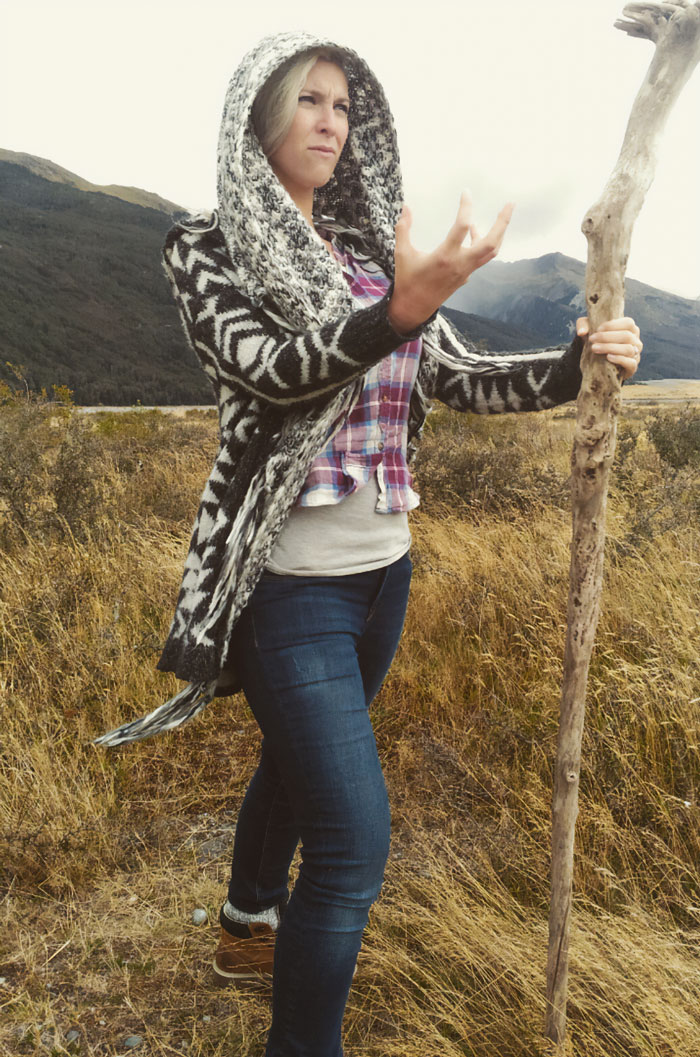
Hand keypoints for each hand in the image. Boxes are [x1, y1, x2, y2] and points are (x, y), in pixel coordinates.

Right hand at [388, 191, 514, 334]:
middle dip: (503, 222)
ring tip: (498, 217)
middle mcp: (460, 264)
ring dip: (498, 233)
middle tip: (510, 204)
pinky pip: (481, 258)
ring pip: (491, 251)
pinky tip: (473, 234)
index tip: (466, 193)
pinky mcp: (465, 276)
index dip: (466, 207)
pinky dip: (483, 243)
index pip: (462, 226)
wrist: (414, 308)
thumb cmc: (407, 280)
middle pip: (491, 242)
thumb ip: (404, 229)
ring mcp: (465, 271)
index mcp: (444, 256)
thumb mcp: (402, 253)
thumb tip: (405, 207)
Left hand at [575, 316, 642, 380]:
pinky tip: (608, 357)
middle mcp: (636, 341)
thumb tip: (581, 332)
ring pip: (628, 349)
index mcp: (630, 329)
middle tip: (592, 340)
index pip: (628, 323)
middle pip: (626, 336)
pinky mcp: (632, 367)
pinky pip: (631, 363)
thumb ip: (583, 325)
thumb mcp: (589, 331)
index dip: (613, 325)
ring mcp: (636, 354)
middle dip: (607, 337)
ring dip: (610, 348)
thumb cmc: (598, 342)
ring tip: (595, 348)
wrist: (598, 363)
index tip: (597, 329)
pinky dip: (620, 359)